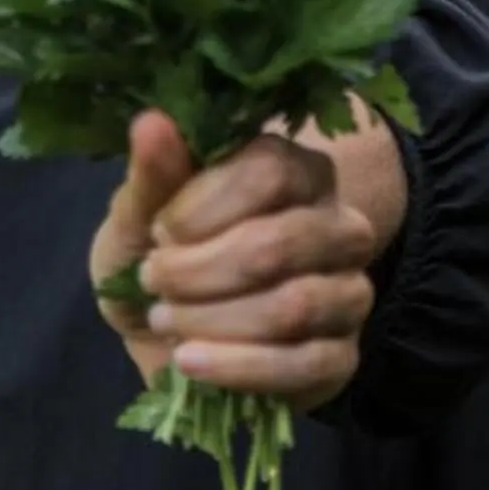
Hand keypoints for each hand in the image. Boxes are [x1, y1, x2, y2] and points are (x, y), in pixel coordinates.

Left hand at [90, 106, 402, 412]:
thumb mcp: (139, 215)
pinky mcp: (342, 358)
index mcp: (297, 171)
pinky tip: (189, 361)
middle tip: (154, 280)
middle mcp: (338, 226)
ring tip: (166, 320)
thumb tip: (152, 121)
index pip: (270, 172)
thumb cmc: (159, 254)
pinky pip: (305, 365)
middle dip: (201, 270)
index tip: (159, 231)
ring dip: (214, 319)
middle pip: (282, 242)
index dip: (205, 206)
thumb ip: (154, 175)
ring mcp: (349, 294)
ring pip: (296, 305)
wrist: (166, 334)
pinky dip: (237, 367)